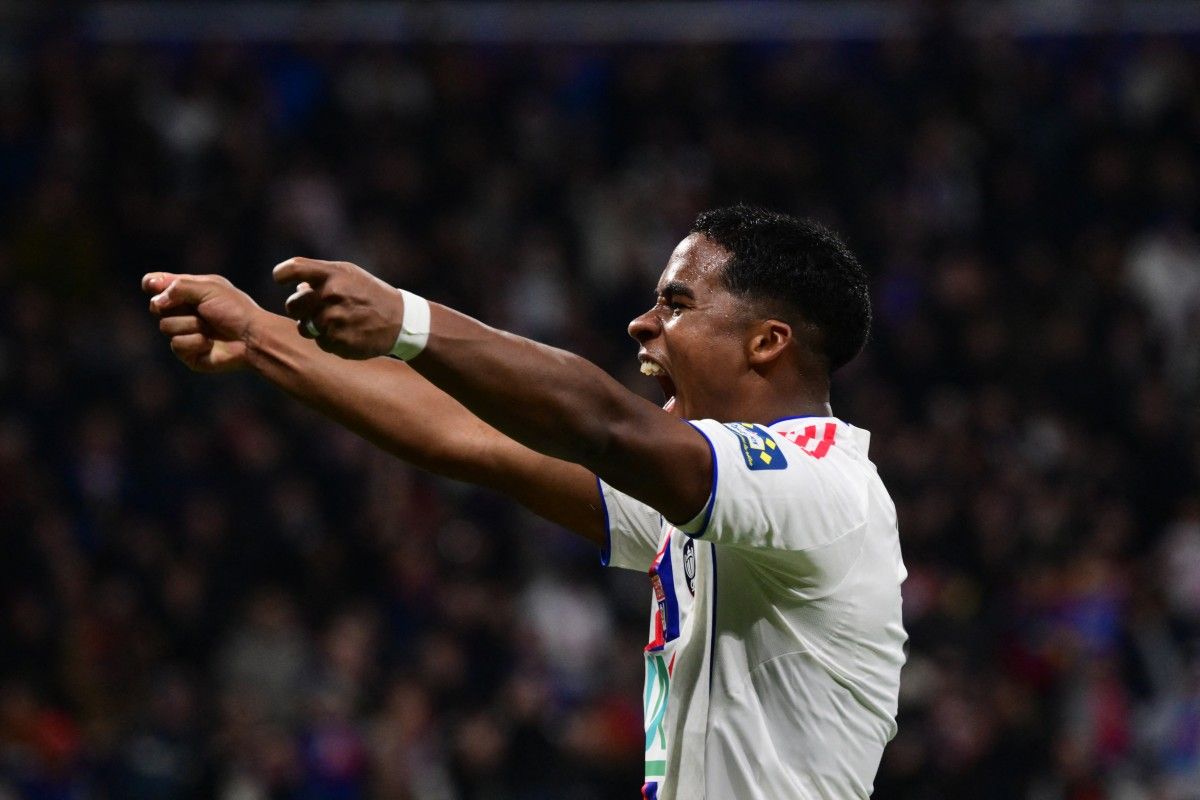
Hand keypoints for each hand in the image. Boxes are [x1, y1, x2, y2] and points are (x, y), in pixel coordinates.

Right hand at [143, 272, 264, 371]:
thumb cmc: (235, 310)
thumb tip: (156, 302)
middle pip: (155, 306)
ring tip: (210, 327)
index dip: (151, 284)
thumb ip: (178, 287)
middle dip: (175, 306)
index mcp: (189, 292)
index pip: (158, 284)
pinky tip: (210, 343)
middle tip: (197, 308)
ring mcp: (184, 332)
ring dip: (190, 325)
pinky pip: (176, 345)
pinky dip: (195, 342)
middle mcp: (184, 311)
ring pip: (165, 326)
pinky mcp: (187, 352)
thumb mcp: (208, 288)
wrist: (252, 338)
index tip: (151, 286)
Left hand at [273, 257, 405, 359]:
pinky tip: (347, 332)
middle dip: (299, 308)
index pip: (294, 268)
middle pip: (292, 305)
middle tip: (315, 309)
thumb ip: (321, 276)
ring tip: (338, 321)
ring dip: (315, 326)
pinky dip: (329, 339)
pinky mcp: (339, 342)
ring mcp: (334, 320)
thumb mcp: (350, 274)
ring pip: (305, 327)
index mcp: (333, 274)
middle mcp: (331, 295)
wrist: (400, 321)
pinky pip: (320, 343)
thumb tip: (298, 288)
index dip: (282, 274)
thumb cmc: (370, 294)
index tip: (280, 278)